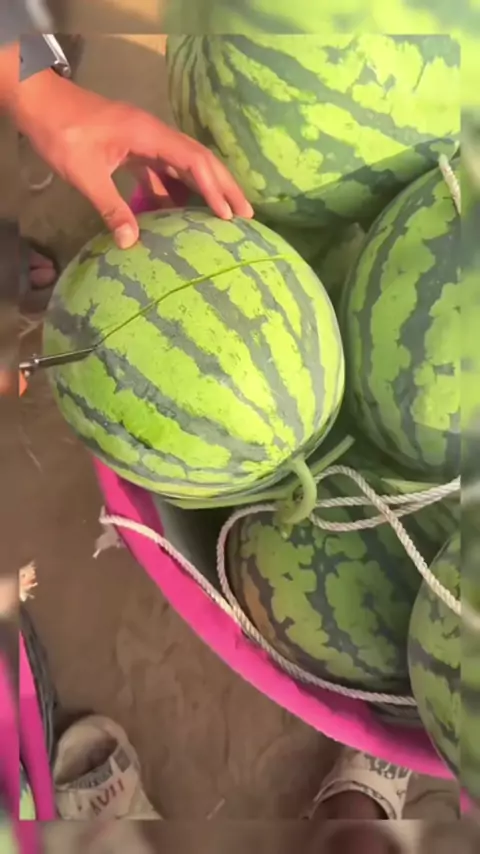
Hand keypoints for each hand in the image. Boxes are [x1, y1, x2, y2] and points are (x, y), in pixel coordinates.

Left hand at [12, 70, 253, 247]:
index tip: (229, 214)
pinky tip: (178, 213)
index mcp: (148, 134)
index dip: (213, 188)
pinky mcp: (134, 147)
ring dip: (203, 189)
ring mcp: (145, 139)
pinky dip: (174, 190)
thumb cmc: (61, 133)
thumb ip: (110, 207)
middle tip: (246, 216)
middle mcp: (154, 134)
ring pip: (184, 164)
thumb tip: (131, 243)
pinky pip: (163, 169)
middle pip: (199, 159)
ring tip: (223, 217)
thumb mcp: (84, 173)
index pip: (193, 160)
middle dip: (223, 187)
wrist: (39, 103)